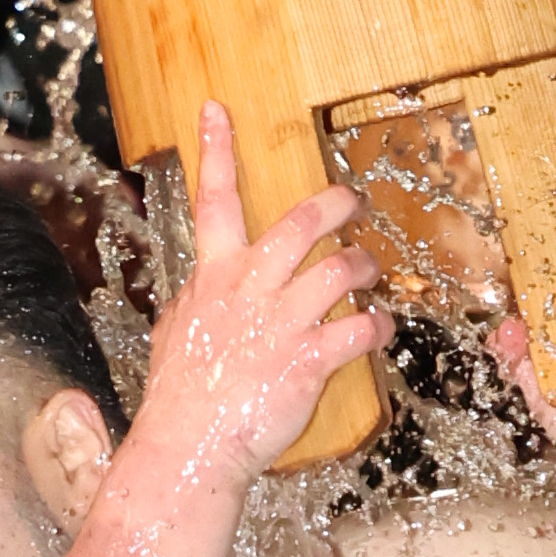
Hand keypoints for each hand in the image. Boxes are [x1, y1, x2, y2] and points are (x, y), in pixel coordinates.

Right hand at [130, 99, 387, 485]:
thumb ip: (196, 300)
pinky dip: (377, 325)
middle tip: (352, 200)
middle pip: (300, 223)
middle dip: (334, 203)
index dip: (217, 151)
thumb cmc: (180, 394)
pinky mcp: (308, 359)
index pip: (214, 200)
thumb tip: (201, 288)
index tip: (216, 110)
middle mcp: (249, 288)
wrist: (189, 446)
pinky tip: (380, 329)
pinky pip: (358, 328)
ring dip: (363, 265)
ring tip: (370, 269)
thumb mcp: (174, 332)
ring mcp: (281, 322)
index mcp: (214, 276)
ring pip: (339, 269)